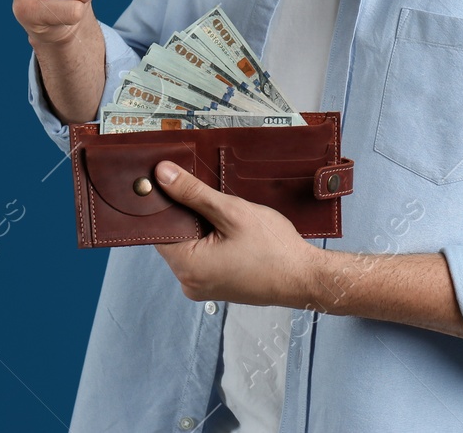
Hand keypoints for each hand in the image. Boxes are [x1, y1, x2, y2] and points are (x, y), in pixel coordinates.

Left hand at [151, 161, 325, 308]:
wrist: (303, 277)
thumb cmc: (274, 248)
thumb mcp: (232, 212)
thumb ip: (193, 193)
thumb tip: (162, 175)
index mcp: (188, 267)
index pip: (159, 229)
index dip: (165, 204)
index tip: (174, 183)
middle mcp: (189, 282)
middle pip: (174, 238)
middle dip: (189, 214)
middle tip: (212, 198)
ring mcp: (202, 288)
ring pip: (190, 246)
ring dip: (203, 227)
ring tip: (228, 216)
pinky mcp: (216, 287)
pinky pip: (203, 258)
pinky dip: (212, 241)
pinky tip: (232, 232)